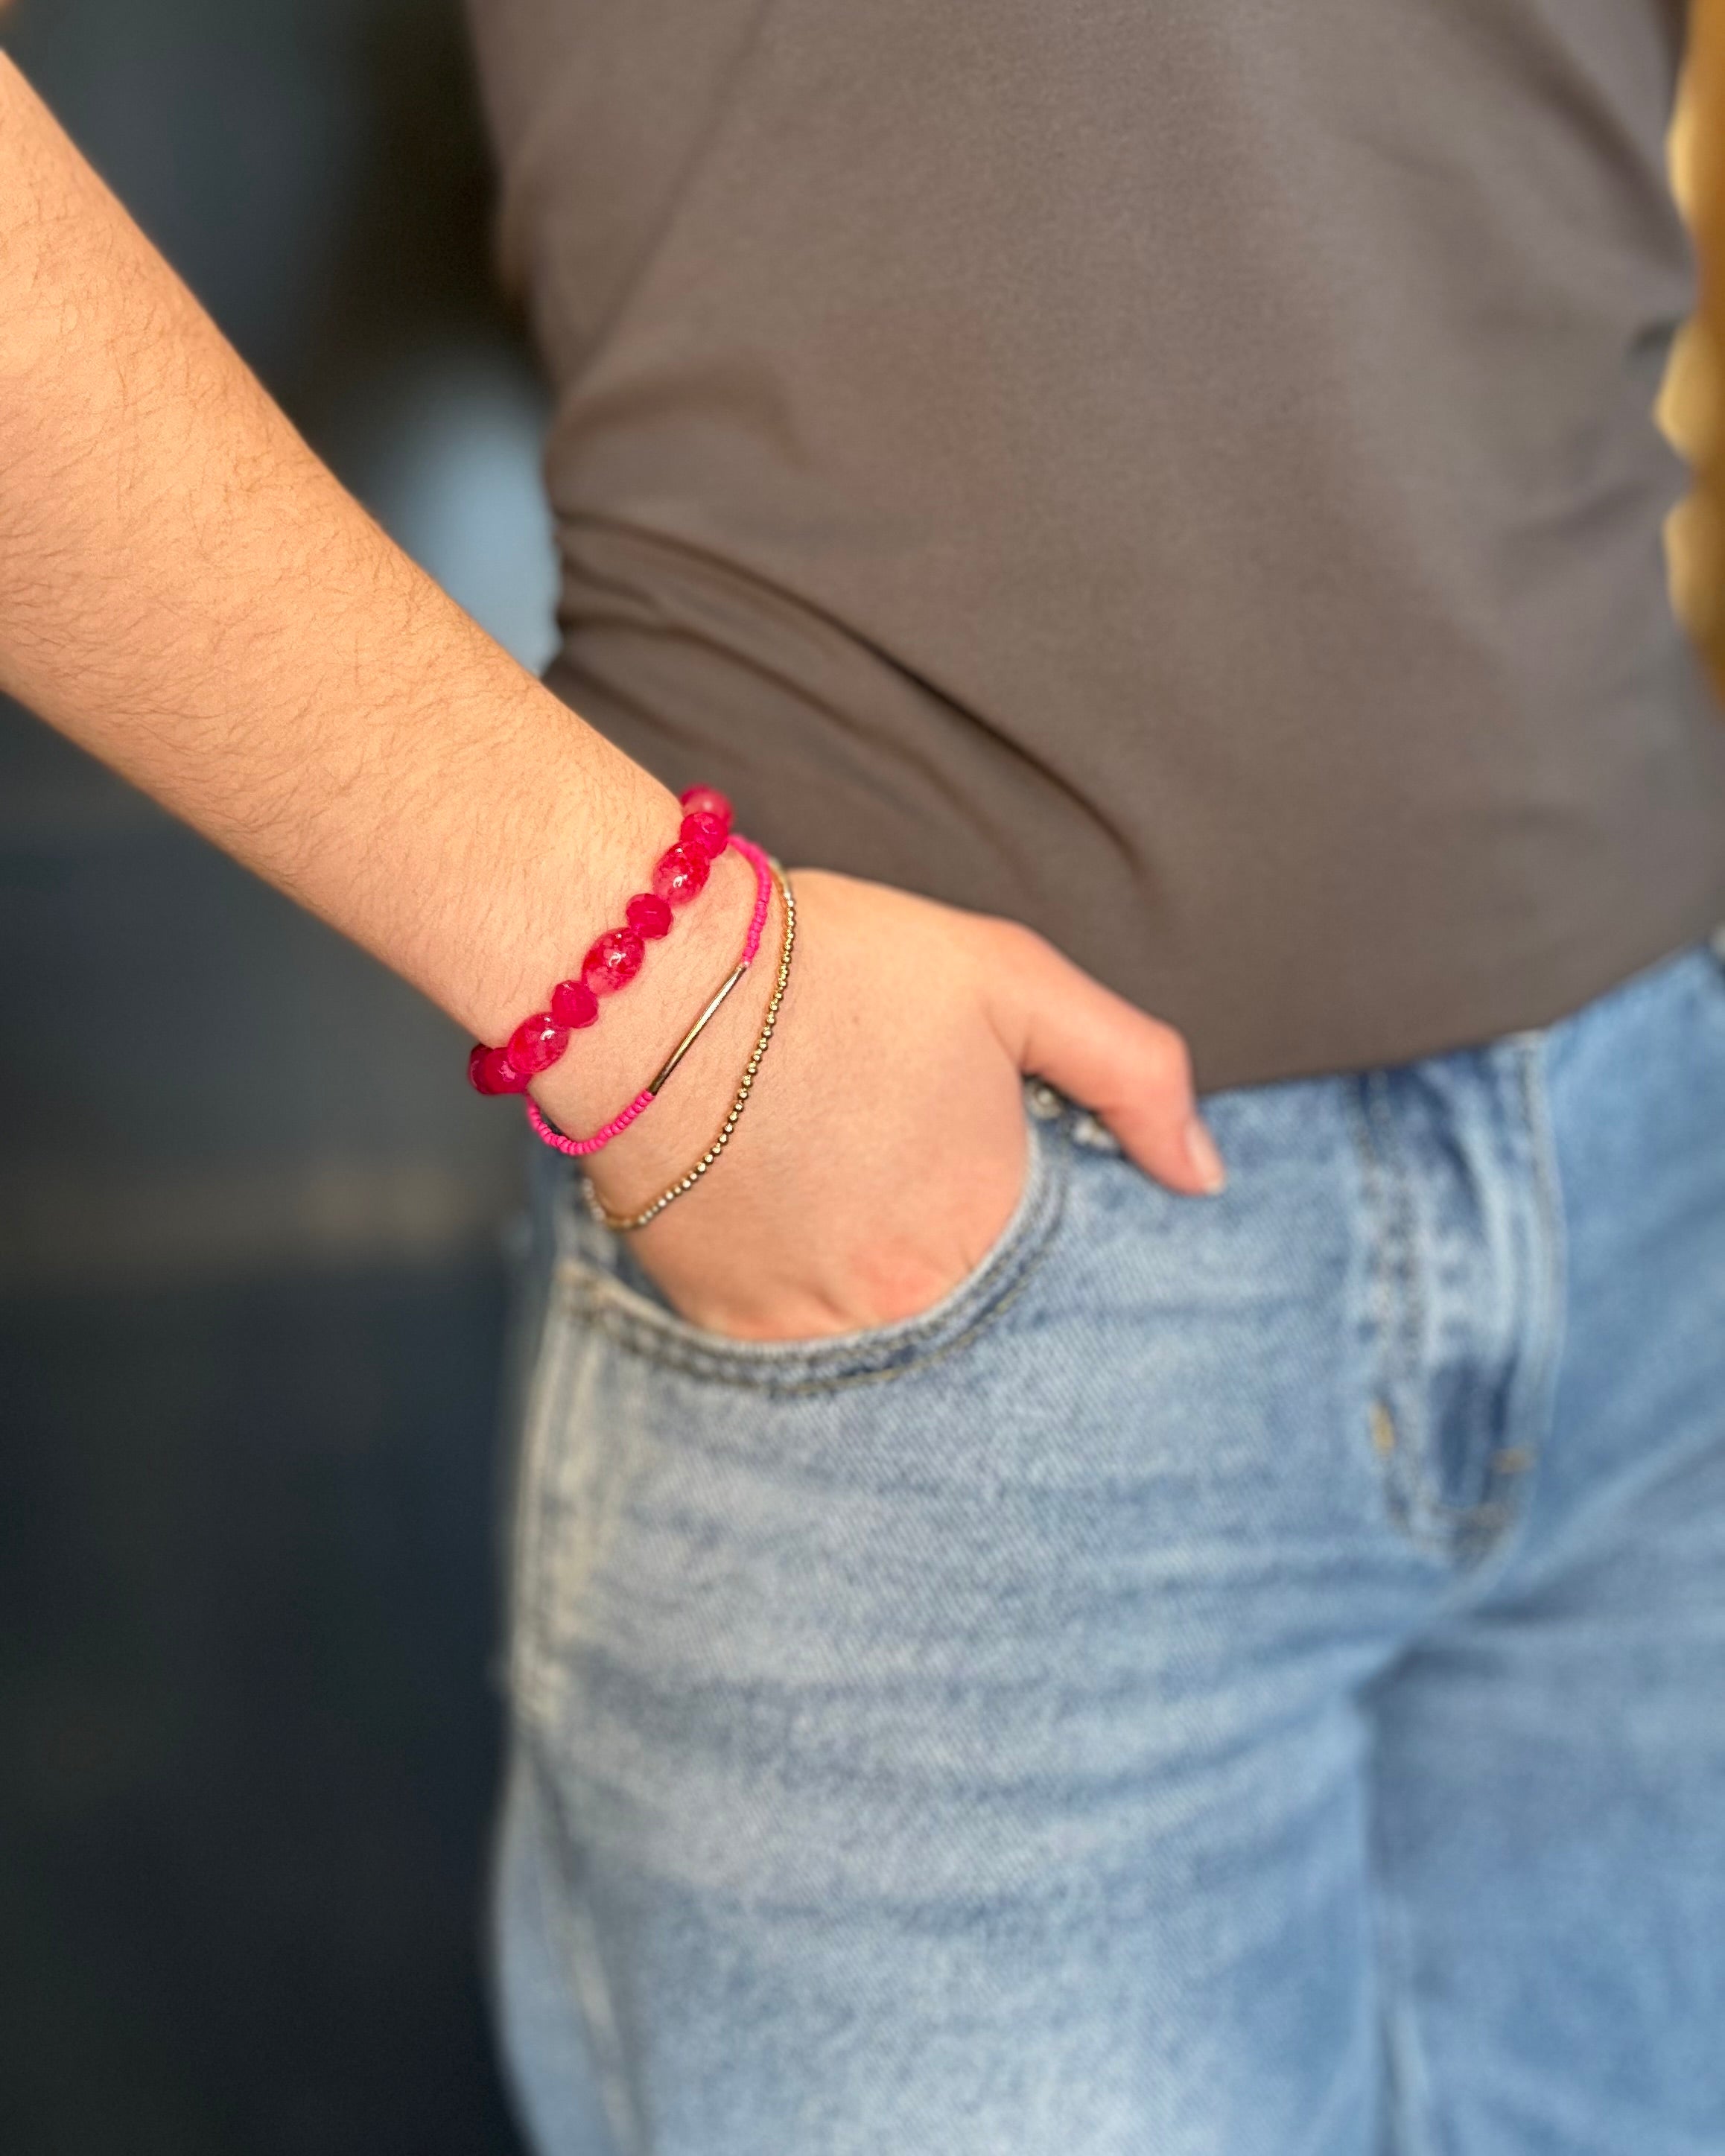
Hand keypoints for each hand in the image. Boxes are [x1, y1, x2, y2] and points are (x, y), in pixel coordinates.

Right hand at [552, 868, 1225, 1343]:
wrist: (647, 984)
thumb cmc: (836, 967)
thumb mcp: (1013, 980)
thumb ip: (1135, 1073)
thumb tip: (1206, 1177)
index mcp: (994, 1226)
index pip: (1061, 1285)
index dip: (1040, 1238)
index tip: (1002, 1189)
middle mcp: (911, 1302)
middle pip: (973, 1319)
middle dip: (964, 1271)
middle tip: (913, 1189)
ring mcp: (813, 1326)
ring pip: (885, 1339)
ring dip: (885, 1291)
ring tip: (850, 1204)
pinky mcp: (726, 1325)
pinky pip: (791, 1345)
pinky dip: (805, 1298)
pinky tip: (792, 1224)